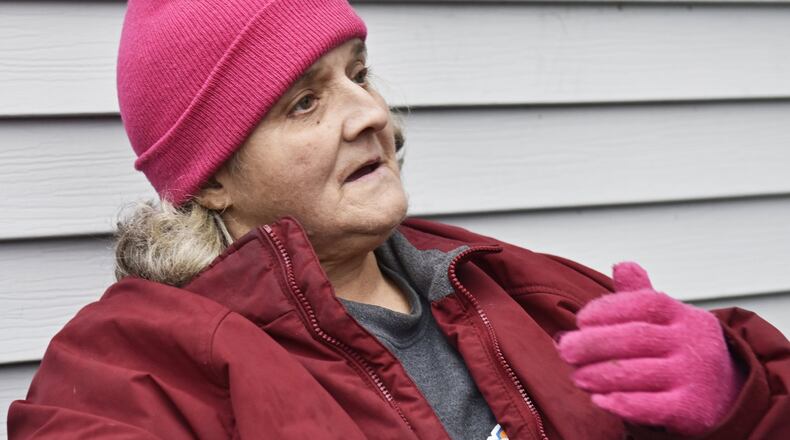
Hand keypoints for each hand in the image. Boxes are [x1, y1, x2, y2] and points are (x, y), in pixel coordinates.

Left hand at [557, 262, 744, 435]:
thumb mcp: (666, 319)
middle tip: (565, 350)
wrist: (724, 394)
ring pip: (639, 373)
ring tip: (577, 376)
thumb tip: (621, 266)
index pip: (645, 303)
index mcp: (685, 315)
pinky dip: (622, 404)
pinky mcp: (692, 409)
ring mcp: (695, 377)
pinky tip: (600, 400)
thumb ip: (639, 295)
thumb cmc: (679, 350)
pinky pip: (652, 407)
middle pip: (636, 338)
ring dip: (600, 374)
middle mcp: (693, 342)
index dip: (608, 309)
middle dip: (594, 343)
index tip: (580, 320)